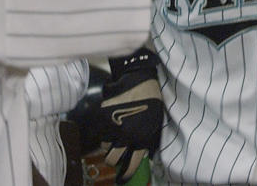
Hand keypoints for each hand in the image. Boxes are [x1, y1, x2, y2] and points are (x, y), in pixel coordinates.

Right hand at [98, 49, 164, 183]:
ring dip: (108, 144)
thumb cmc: (151, 100)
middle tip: (115, 155)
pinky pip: (100, 132)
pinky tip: (111, 125)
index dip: (125, 174)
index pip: (131, 165)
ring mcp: (113, 126)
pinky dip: (104, 132)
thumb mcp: (156, 124)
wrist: (140, 79)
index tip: (121, 179)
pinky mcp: (103, 117)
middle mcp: (126, 136)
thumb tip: (146, 157)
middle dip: (113, 159)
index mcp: (141, 139)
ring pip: (104, 146)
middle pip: (112, 159)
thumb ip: (150, 141)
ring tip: (115, 135)